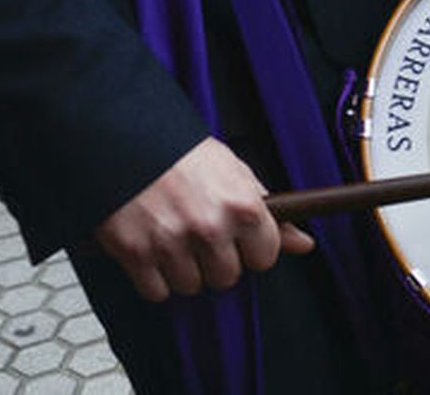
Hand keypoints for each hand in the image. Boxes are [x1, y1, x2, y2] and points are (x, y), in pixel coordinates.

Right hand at [94, 139, 314, 301]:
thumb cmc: (182, 154)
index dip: (252, 249)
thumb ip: (272, 213)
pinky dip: (154, 279)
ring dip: (185, 270)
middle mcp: (209, 227)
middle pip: (227, 278)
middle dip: (217, 261)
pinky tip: (154, 251)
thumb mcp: (236, 173)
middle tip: (202, 237)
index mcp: (242, 206)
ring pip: (191, 287)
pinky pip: (156, 292)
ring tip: (175, 238)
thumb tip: (303, 244)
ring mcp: (171, 242)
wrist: (125, 138)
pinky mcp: (135, 253)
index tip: (241, 240)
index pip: (264, 258)